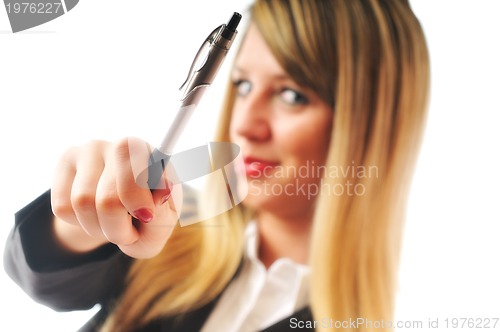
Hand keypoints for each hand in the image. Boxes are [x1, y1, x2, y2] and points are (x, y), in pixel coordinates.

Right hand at [51, 138, 179, 258]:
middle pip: (108, 197)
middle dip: (117, 227)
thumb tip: (165, 190)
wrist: (121, 214)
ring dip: (97, 228)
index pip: (136, 171)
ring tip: (112, 226)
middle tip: (128, 234)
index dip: (136, 200)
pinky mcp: (64, 163)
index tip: (146, 216)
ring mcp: (90, 150)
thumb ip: (165, 213)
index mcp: (154, 157)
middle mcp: (122, 146)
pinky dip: (78, 223)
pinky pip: (62, 206)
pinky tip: (92, 215)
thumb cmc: (147, 219)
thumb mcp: (162, 225)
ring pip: (82, 202)